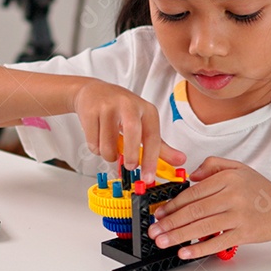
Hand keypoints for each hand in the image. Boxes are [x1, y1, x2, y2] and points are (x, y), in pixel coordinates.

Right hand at [70, 79, 184, 182]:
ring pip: (108, 144)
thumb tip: (180, 160)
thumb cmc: (121, 110)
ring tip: (109, 146)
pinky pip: (93, 142)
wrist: (93, 92)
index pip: (153, 137)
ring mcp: (108, 106)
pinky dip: (95, 148)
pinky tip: (97, 137)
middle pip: (132, 134)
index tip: (148, 178)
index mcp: (146, 110)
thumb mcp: (143, 123)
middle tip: (130, 166)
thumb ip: (160, 145)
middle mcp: (129, 105)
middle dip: (131, 155)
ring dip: (108, 154)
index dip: (151, 160)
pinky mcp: (90, 111)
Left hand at [148, 157, 270, 258]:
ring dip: (178, 236)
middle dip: (170, 222)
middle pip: (194, 211)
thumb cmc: (261, 191)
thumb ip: (213, 165)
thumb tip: (192, 175)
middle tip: (154, 230)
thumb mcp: (238, 168)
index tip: (159, 212)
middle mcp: (232, 196)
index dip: (173, 204)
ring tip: (162, 241)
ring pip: (202, 226)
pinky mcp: (244, 234)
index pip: (193, 193)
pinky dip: (199, 248)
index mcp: (227, 179)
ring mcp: (238, 216)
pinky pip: (217, 242)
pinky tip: (184, 252)